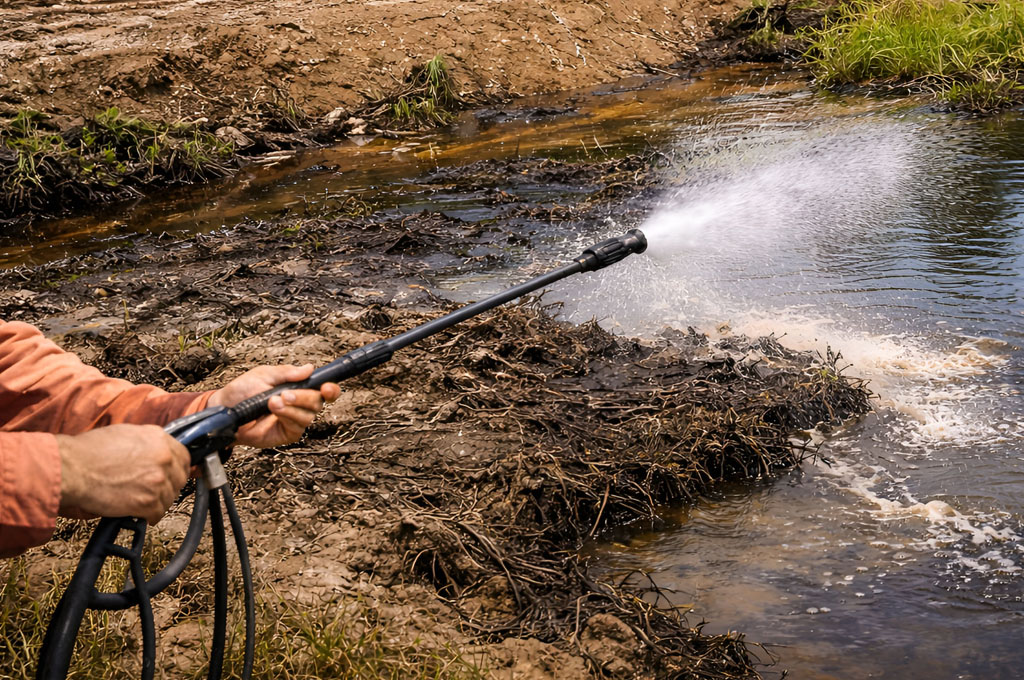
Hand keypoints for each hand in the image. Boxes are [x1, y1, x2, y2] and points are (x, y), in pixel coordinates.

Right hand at [57, 424, 190, 523]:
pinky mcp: (148, 502)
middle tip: (154, 491)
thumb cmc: (89, 452)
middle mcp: (163, 458)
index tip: (172, 476)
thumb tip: (157, 450)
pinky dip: (149, 516)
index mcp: (159, 439)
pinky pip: (158, 514)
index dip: (177, 468)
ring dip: (157, 502)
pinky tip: (139, 514)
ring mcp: (157, 481)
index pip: (183, 457)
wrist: (72, 469)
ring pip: (169, 497)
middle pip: (179, 478)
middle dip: (168, 486)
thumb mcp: (126, 433)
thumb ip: (148, 442)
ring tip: (141, 502)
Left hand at [206, 364, 340, 448]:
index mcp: (298, 388)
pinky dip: (287, 417)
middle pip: (318, 402)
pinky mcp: (287, 433)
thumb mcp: (263, 374)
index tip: (327, 387)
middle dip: (303, 397)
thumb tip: (308, 368)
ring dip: (292, 407)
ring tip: (273, 402)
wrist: (226, 410)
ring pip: (308, 415)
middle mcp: (299, 404)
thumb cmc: (242, 392)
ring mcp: (294, 420)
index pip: (322, 389)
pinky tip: (275, 411)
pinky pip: (297, 427)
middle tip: (285, 394)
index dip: (330, 389)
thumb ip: (286, 372)